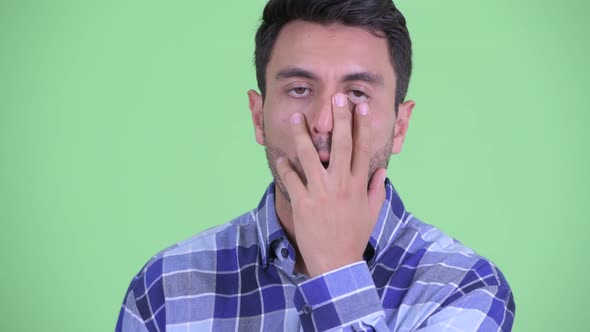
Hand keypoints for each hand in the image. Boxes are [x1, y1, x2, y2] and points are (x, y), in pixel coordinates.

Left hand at [276, 93, 386, 277]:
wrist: (337, 264)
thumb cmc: (354, 237)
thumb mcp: (371, 213)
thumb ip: (376, 190)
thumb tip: (381, 170)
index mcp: (358, 185)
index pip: (362, 149)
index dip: (362, 126)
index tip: (360, 107)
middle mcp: (341, 184)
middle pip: (340, 145)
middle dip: (339, 119)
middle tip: (336, 97)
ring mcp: (321, 192)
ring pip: (311, 156)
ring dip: (302, 135)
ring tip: (296, 118)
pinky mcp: (303, 203)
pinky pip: (292, 179)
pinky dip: (285, 166)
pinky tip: (281, 156)